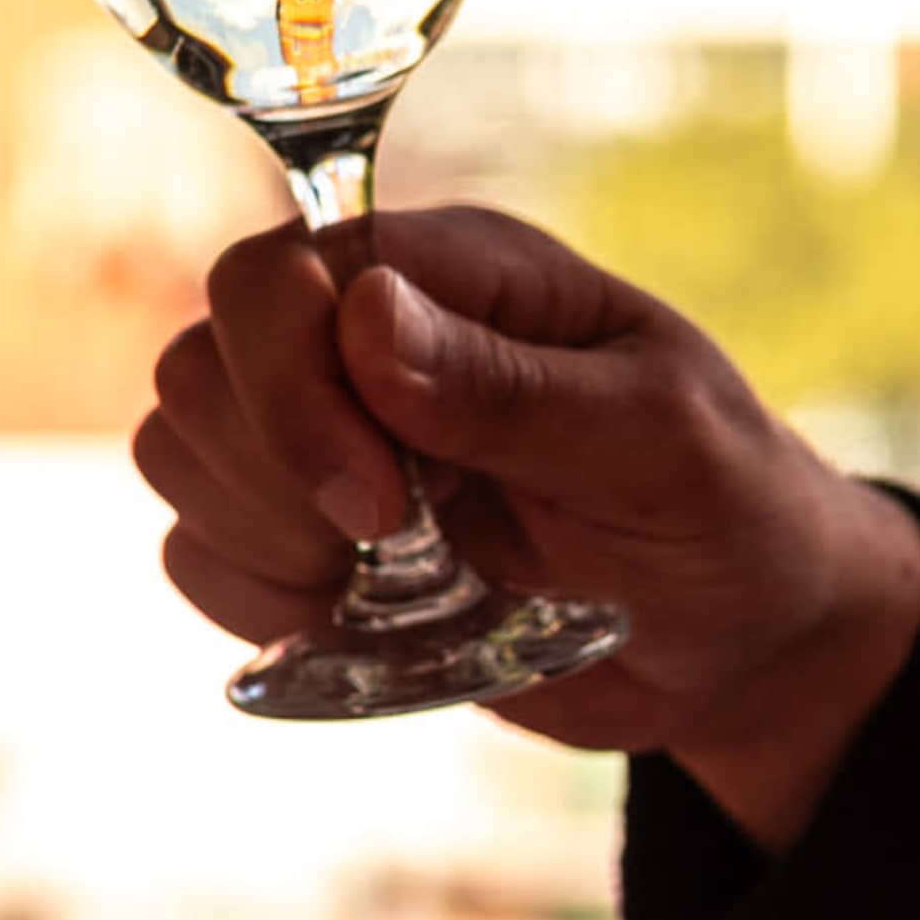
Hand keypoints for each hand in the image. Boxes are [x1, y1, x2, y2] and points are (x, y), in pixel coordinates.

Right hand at [134, 204, 919, 847]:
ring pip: (177, 446)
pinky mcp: (306, 536)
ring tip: (386, 575)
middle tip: (395, 541)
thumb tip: (365, 318)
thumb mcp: (659, 447)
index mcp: (456, 277)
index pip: (277, 276)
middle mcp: (369, 340)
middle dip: (271, 473)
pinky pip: (189, 548)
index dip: (291, 391)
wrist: (742, 644)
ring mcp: (326, 437)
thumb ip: (513, 390)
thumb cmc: (728, 515)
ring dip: (257, 535)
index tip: (385, 504)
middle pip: (200, 358)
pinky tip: (354, 610)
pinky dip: (250, 597)